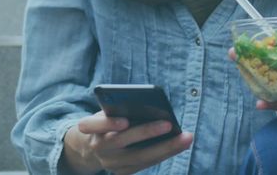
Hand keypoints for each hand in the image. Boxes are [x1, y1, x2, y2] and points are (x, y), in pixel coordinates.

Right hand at [62, 110, 192, 174]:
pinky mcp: (122, 173)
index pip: (93, 125)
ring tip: (186, 137)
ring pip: (139, 157)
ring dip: (165, 147)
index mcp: (89, 128)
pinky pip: (145, 164)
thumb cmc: (107, 121)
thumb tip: (152, 107)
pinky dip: (163, 154)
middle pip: (121, 141)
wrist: (91, 148)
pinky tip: (180, 145)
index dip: (108, 123)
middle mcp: (98, 146)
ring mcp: (110, 163)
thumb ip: (121, 109)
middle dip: (146, 132)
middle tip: (169, 123)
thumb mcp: (107, 112)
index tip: (124, 121)